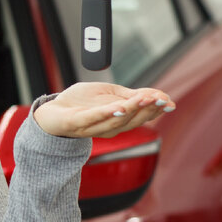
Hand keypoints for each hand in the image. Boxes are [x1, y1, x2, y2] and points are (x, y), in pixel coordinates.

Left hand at [33, 82, 175, 138]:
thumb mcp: (110, 94)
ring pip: (117, 121)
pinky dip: (107, 114)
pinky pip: (94, 119)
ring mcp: (93, 127)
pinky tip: (118, 107)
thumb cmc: (82, 103)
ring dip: (132, 110)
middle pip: (132, 120)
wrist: (53, 112)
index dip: (155, 109)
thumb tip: (156, 94)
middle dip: (148, 109)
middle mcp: (109, 128)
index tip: (168, 101)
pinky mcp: (78, 123)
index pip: (141, 116)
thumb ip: (130, 95)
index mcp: (118, 121)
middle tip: (161, 99)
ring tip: (144, 99)